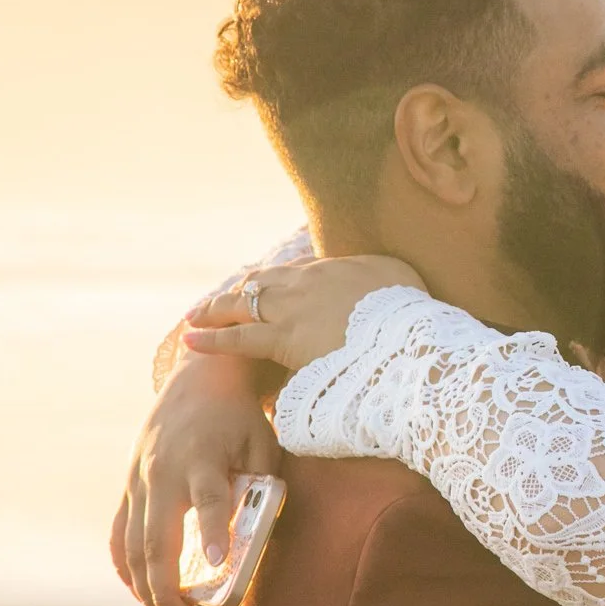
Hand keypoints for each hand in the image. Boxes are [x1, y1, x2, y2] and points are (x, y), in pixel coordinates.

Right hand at [111, 349, 280, 605]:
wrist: (199, 378)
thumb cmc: (240, 417)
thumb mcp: (261, 443)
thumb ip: (259, 485)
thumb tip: (255, 534)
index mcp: (201, 457)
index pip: (209, 500)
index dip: (213, 532)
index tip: (216, 564)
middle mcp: (163, 471)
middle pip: (157, 538)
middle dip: (167, 587)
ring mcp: (139, 480)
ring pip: (133, 544)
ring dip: (146, 586)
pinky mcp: (129, 485)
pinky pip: (120, 533)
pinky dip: (126, 565)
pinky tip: (140, 591)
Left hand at [181, 255, 423, 372]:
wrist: (406, 335)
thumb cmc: (413, 315)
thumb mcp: (404, 282)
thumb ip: (384, 278)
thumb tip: (379, 283)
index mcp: (339, 267)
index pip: (302, 270)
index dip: (284, 279)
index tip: (274, 285)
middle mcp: (309, 280)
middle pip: (266, 280)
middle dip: (245, 288)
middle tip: (227, 298)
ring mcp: (293, 307)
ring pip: (245, 301)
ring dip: (219, 307)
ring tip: (198, 314)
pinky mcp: (282, 338)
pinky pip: (238, 336)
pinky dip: (212, 337)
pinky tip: (191, 338)